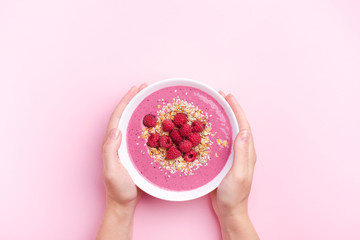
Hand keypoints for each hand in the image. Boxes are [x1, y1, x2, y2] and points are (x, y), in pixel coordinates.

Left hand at [97, 84, 146, 239]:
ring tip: (150, 98)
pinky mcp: (135, 152)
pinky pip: (141, 133)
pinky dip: (148, 123)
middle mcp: (118, 141)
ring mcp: (127, 146)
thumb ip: (110, 151)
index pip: (118, 116)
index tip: (135, 90)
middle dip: (133, 100)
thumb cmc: (118, 189)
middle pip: (125, 115)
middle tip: (144, 88)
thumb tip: (115, 130)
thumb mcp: (111, 171)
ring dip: (140, 109)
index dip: (126, 102)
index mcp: (111, 143)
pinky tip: (156, 121)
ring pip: (133, 122)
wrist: (124, 203)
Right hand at [210, 91, 258, 239]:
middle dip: (230, 109)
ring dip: (222, 118)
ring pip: (228, 131)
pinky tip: (205, 129)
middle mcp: (242, 151)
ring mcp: (233, 155)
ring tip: (213, 107)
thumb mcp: (238, 174)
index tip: (228, 96)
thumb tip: (243, 131)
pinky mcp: (224, 161)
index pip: (243, 125)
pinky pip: (220, 141)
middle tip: (219, 96)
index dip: (236, 109)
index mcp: (247, 152)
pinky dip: (215, 131)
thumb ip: (242, 153)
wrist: (229, 210)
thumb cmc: (235, 195)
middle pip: (236, 124)